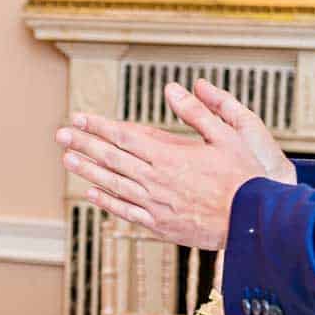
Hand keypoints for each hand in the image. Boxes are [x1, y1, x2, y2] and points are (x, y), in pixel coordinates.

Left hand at [57, 77, 285, 249]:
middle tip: (60, 135)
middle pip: (111, 158)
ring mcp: (155, 205)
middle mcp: (156, 180)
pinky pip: (126, 212)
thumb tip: (172, 88)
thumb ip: (197, 112)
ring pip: (113, 185)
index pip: (124, 136)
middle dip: (84, 144)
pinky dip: (107, 202)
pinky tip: (93, 193)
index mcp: (169, 155)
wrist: (254, 221)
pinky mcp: (161, 225)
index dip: (98, 126)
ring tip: (67, 160)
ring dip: (88, 171)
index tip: (78, 118)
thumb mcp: (228, 135)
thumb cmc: (245, 176)